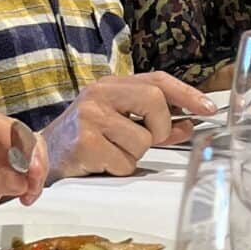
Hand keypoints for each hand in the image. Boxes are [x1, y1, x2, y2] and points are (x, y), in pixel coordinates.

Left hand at [0, 101, 48, 227]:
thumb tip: (24, 182)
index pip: (2, 124)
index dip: (21, 144)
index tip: (30, 168)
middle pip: (24, 135)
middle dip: (33, 160)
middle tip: (33, 182)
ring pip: (33, 151)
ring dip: (37, 173)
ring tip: (29, 194)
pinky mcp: (7, 164)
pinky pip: (31, 169)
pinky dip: (34, 183)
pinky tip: (26, 197)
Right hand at [42, 73, 211, 178]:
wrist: (41, 154)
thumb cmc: (87, 139)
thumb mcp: (121, 124)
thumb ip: (156, 124)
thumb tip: (189, 125)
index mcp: (111, 85)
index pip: (158, 80)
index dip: (187, 94)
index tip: (208, 109)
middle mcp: (99, 94)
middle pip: (155, 102)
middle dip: (161, 127)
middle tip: (149, 139)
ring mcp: (90, 117)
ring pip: (143, 140)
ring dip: (135, 155)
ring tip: (113, 153)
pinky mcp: (85, 143)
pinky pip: (125, 162)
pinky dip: (120, 169)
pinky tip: (102, 163)